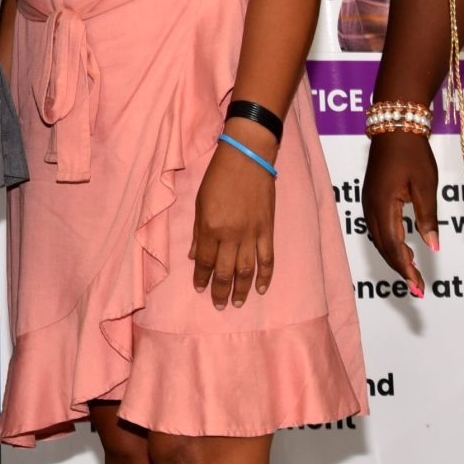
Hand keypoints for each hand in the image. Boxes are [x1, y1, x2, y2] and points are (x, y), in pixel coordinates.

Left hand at [192, 129, 277, 308]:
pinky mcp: (268, 229)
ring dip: (241, 289)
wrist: (247, 158)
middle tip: (219, 305)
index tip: (200, 289)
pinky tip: (262, 289)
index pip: (206, 261)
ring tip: (236, 303)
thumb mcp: (199, 202)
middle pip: (225, 271)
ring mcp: (252, 233)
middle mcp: (231, 235)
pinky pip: (268, 258)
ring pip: (247, 270)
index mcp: (211, 227)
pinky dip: (265, 276)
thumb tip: (195, 257)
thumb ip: (198, 232)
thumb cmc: (218, 176)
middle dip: (220, 291)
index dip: (202, 278)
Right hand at [362, 132, 439, 296]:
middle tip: (418, 288)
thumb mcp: (427, 187)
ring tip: (412, 272)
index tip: (419, 288)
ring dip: (394, 257)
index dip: (406, 270)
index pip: (394, 248)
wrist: (395, 126)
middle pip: (383, 247)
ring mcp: (368, 202)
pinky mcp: (371, 197)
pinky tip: (402, 247)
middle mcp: (371, 208)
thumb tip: (433, 247)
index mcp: (384, 207)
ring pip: (379, 239)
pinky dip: (389, 243)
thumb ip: (428, 218)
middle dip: (400, 269)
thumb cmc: (414, 154)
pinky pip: (377, 228)